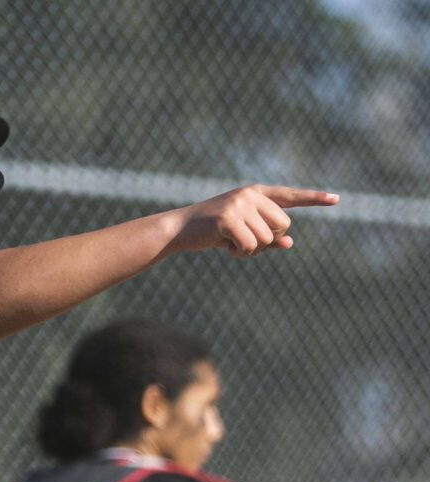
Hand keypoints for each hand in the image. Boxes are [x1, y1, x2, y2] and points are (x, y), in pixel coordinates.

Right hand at [175, 184, 338, 256]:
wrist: (180, 229)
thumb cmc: (212, 231)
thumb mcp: (242, 232)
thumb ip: (266, 237)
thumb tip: (289, 244)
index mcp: (256, 193)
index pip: (290, 196)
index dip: (314, 199)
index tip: (336, 200)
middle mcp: (250, 194)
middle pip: (282, 226)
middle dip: (267, 240)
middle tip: (243, 240)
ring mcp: (239, 204)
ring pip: (267, 239)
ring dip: (251, 249)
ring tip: (230, 243)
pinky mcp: (228, 218)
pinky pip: (251, 245)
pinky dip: (240, 253)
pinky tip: (225, 246)